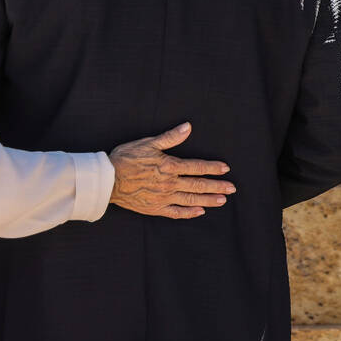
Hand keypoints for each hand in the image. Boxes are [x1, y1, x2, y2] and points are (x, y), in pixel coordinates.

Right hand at [108, 122, 234, 218]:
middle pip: (198, 185)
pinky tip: (199, 211)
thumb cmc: (126, 159)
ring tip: (222, 200)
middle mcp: (170, 184)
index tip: (226, 169)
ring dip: (208, 200)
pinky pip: (176, 212)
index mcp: (169, 166)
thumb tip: (188, 127)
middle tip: (232, 188)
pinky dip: (189, 213)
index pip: (197, 167)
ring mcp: (164, 198)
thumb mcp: (147, 143)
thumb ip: (170, 137)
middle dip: (217, 186)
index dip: (213, 168)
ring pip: (191, 200)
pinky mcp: (155, 208)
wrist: (108, 180)